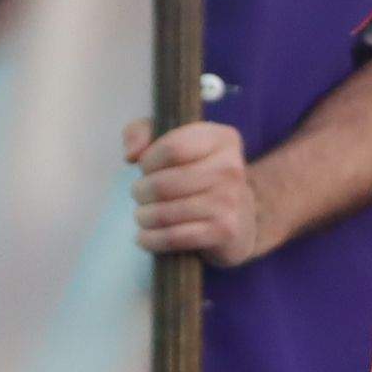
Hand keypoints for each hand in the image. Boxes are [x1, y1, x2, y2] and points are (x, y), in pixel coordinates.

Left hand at [126, 118, 276, 267]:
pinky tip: (145, 237)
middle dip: (141, 192)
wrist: (241, 218)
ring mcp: (230, 201)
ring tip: (144, 216)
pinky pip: (173, 237)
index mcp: (222, 139)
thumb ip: (142, 132)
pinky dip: (151, 240)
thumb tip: (131, 154)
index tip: (147, 169)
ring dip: (144, 218)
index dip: (149, 162)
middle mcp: (231, 167)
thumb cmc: (198, 175)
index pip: (172, 148)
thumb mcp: (175, 141)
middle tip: (141, 196)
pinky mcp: (225, 231)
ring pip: (165, 213)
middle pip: (163, 183)